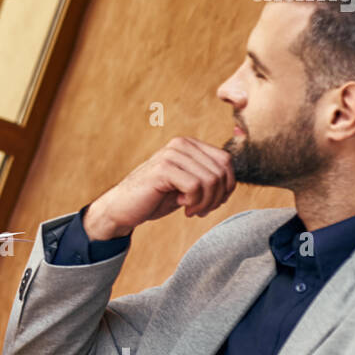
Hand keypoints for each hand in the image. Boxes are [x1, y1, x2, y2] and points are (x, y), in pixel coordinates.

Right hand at [83, 136, 234, 240]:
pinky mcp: (163, 168)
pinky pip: (195, 186)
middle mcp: (181, 144)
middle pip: (221, 171)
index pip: (226, 161)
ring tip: (191, 210)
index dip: (227, 186)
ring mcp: (171, 154)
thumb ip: (207, 178)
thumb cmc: (155, 198)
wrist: (122, 208)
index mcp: (189, 145)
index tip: (211, 202)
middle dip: (217, 197)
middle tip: (201, 210)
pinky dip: (194, 202)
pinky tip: (182, 206)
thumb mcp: (187, 185)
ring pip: (211, 180)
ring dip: (206, 202)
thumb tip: (232, 183)